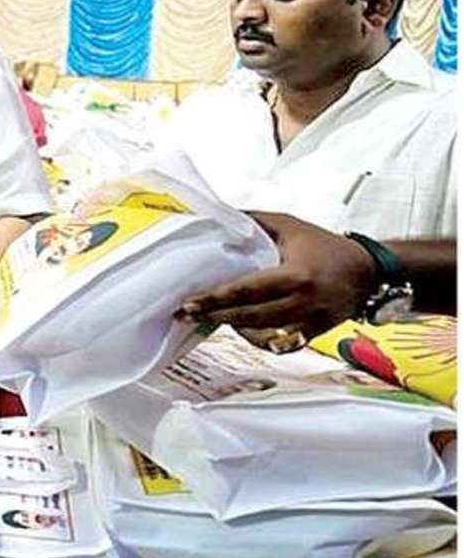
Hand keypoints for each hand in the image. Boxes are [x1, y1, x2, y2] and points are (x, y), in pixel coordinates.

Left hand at [175, 211, 374, 346]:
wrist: (370, 270)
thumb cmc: (326, 245)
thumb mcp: (290, 226)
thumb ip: (256, 222)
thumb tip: (222, 215)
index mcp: (295, 274)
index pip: (247, 290)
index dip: (216, 299)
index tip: (190, 303)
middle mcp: (303, 300)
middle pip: (251, 316)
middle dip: (216, 317)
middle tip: (186, 316)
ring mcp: (311, 319)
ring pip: (265, 333)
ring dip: (234, 328)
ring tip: (209, 320)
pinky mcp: (317, 331)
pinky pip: (283, 342)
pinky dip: (261, 340)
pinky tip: (242, 331)